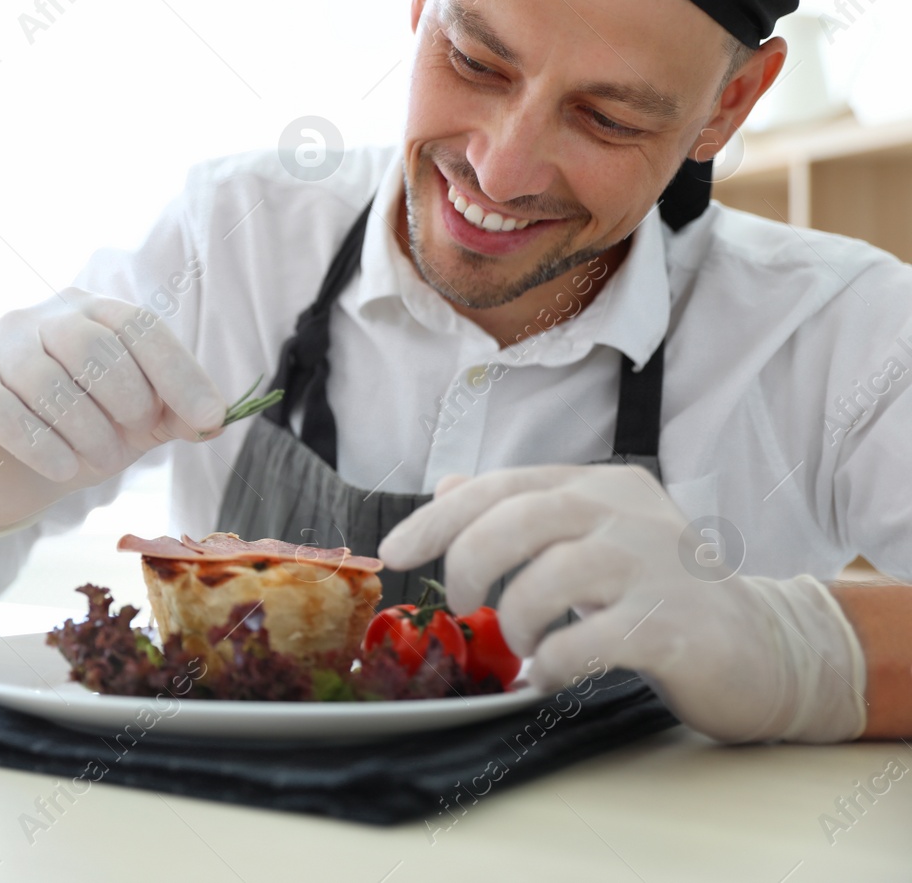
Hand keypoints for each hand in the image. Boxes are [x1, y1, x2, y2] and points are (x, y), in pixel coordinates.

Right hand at [0, 289, 225, 530]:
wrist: (7, 474)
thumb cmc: (77, 434)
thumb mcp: (135, 425)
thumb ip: (173, 414)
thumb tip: (213, 418)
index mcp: (90, 312)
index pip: (141, 326)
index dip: (180, 372)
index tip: (209, 418)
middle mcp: (39, 318)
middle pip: (92, 344)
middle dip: (127, 397)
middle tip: (134, 437)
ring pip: (47, 378)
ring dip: (86, 429)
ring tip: (101, 462)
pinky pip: (4, 411)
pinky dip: (42, 445)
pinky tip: (63, 469)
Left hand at [378, 464, 865, 742]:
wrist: (766, 647)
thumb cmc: (661, 593)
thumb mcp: (591, 538)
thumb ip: (524, 511)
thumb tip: (449, 486)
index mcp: (602, 487)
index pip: (502, 485)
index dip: (439, 517)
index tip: (394, 552)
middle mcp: (627, 514)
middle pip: (518, 518)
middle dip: (468, 563)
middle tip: (460, 604)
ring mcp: (656, 566)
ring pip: (549, 576)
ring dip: (516, 618)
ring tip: (524, 642)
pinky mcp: (674, 625)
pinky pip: (587, 639)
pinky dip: (552, 662)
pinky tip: (553, 674)